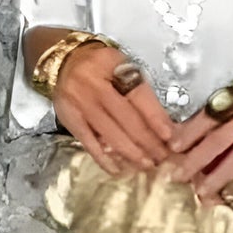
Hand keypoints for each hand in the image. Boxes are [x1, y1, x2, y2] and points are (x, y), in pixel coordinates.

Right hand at [52, 45, 175, 175]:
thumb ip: (140, 91)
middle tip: (163, 157)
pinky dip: (104, 159)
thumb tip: (164, 125)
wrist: (63, 62)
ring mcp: (80, 103)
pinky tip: (118, 170)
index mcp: (113, 66)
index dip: (155, 117)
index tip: (169, 136)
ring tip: (147, 165)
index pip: (139, 95)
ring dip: (131, 153)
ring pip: (110, 133)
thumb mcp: (122, 66)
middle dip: (148, 141)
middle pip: (127, 118)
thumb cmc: (101, 68)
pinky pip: (89, 143)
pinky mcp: (69, 119)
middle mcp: (95, 84)